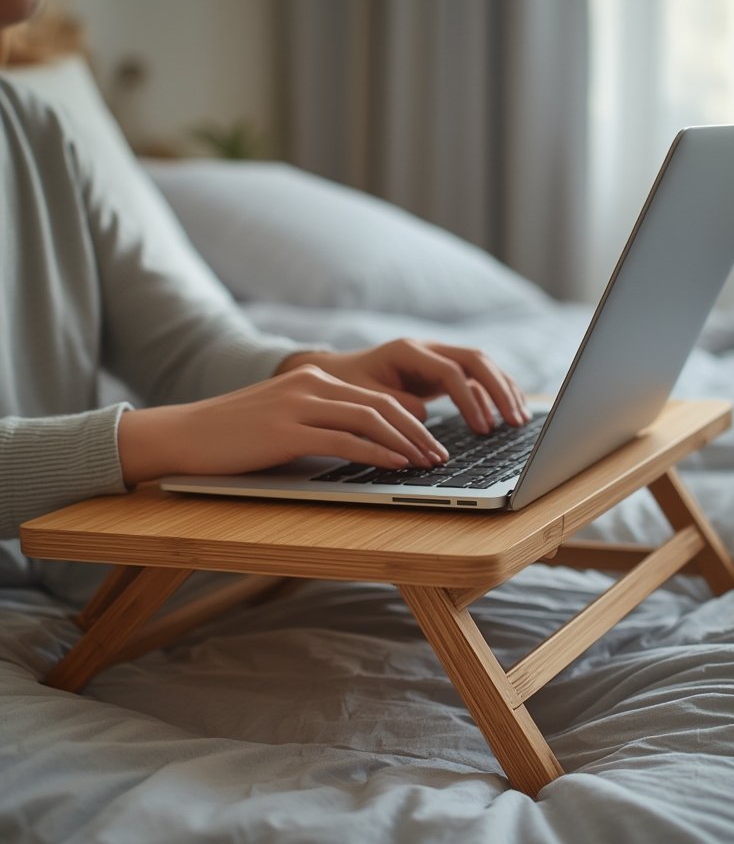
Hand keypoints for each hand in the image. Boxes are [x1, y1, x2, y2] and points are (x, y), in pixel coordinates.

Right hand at [118, 364, 451, 485]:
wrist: (184, 435)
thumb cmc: (235, 437)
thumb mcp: (286, 421)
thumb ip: (323, 425)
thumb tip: (364, 447)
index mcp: (315, 378)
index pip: (378, 396)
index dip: (412, 420)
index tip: (432, 443)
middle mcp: (311, 384)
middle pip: (383, 405)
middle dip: (418, 433)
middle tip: (440, 456)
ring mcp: (298, 405)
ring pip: (370, 419)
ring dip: (406, 444)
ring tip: (427, 464)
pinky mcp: (286, 430)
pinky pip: (344, 439)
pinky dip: (377, 452)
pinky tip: (395, 465)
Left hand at [278, 338, 529, 432]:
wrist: (331, 375)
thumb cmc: (343, 388)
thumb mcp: (362, 399)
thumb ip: (393, 406)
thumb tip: (424, 417)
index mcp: (407, 351)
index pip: (451, 371)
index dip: (470, 400)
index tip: (482, 428)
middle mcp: (426, 349)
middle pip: (475, 360)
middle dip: (499, 389)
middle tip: (514, 421)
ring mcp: (435, 358)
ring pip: (480, 365)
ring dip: (503, 390)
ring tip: (519, 420)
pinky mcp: (439, 372)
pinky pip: (474, 377)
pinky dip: (493, 394)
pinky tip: (507, 414)